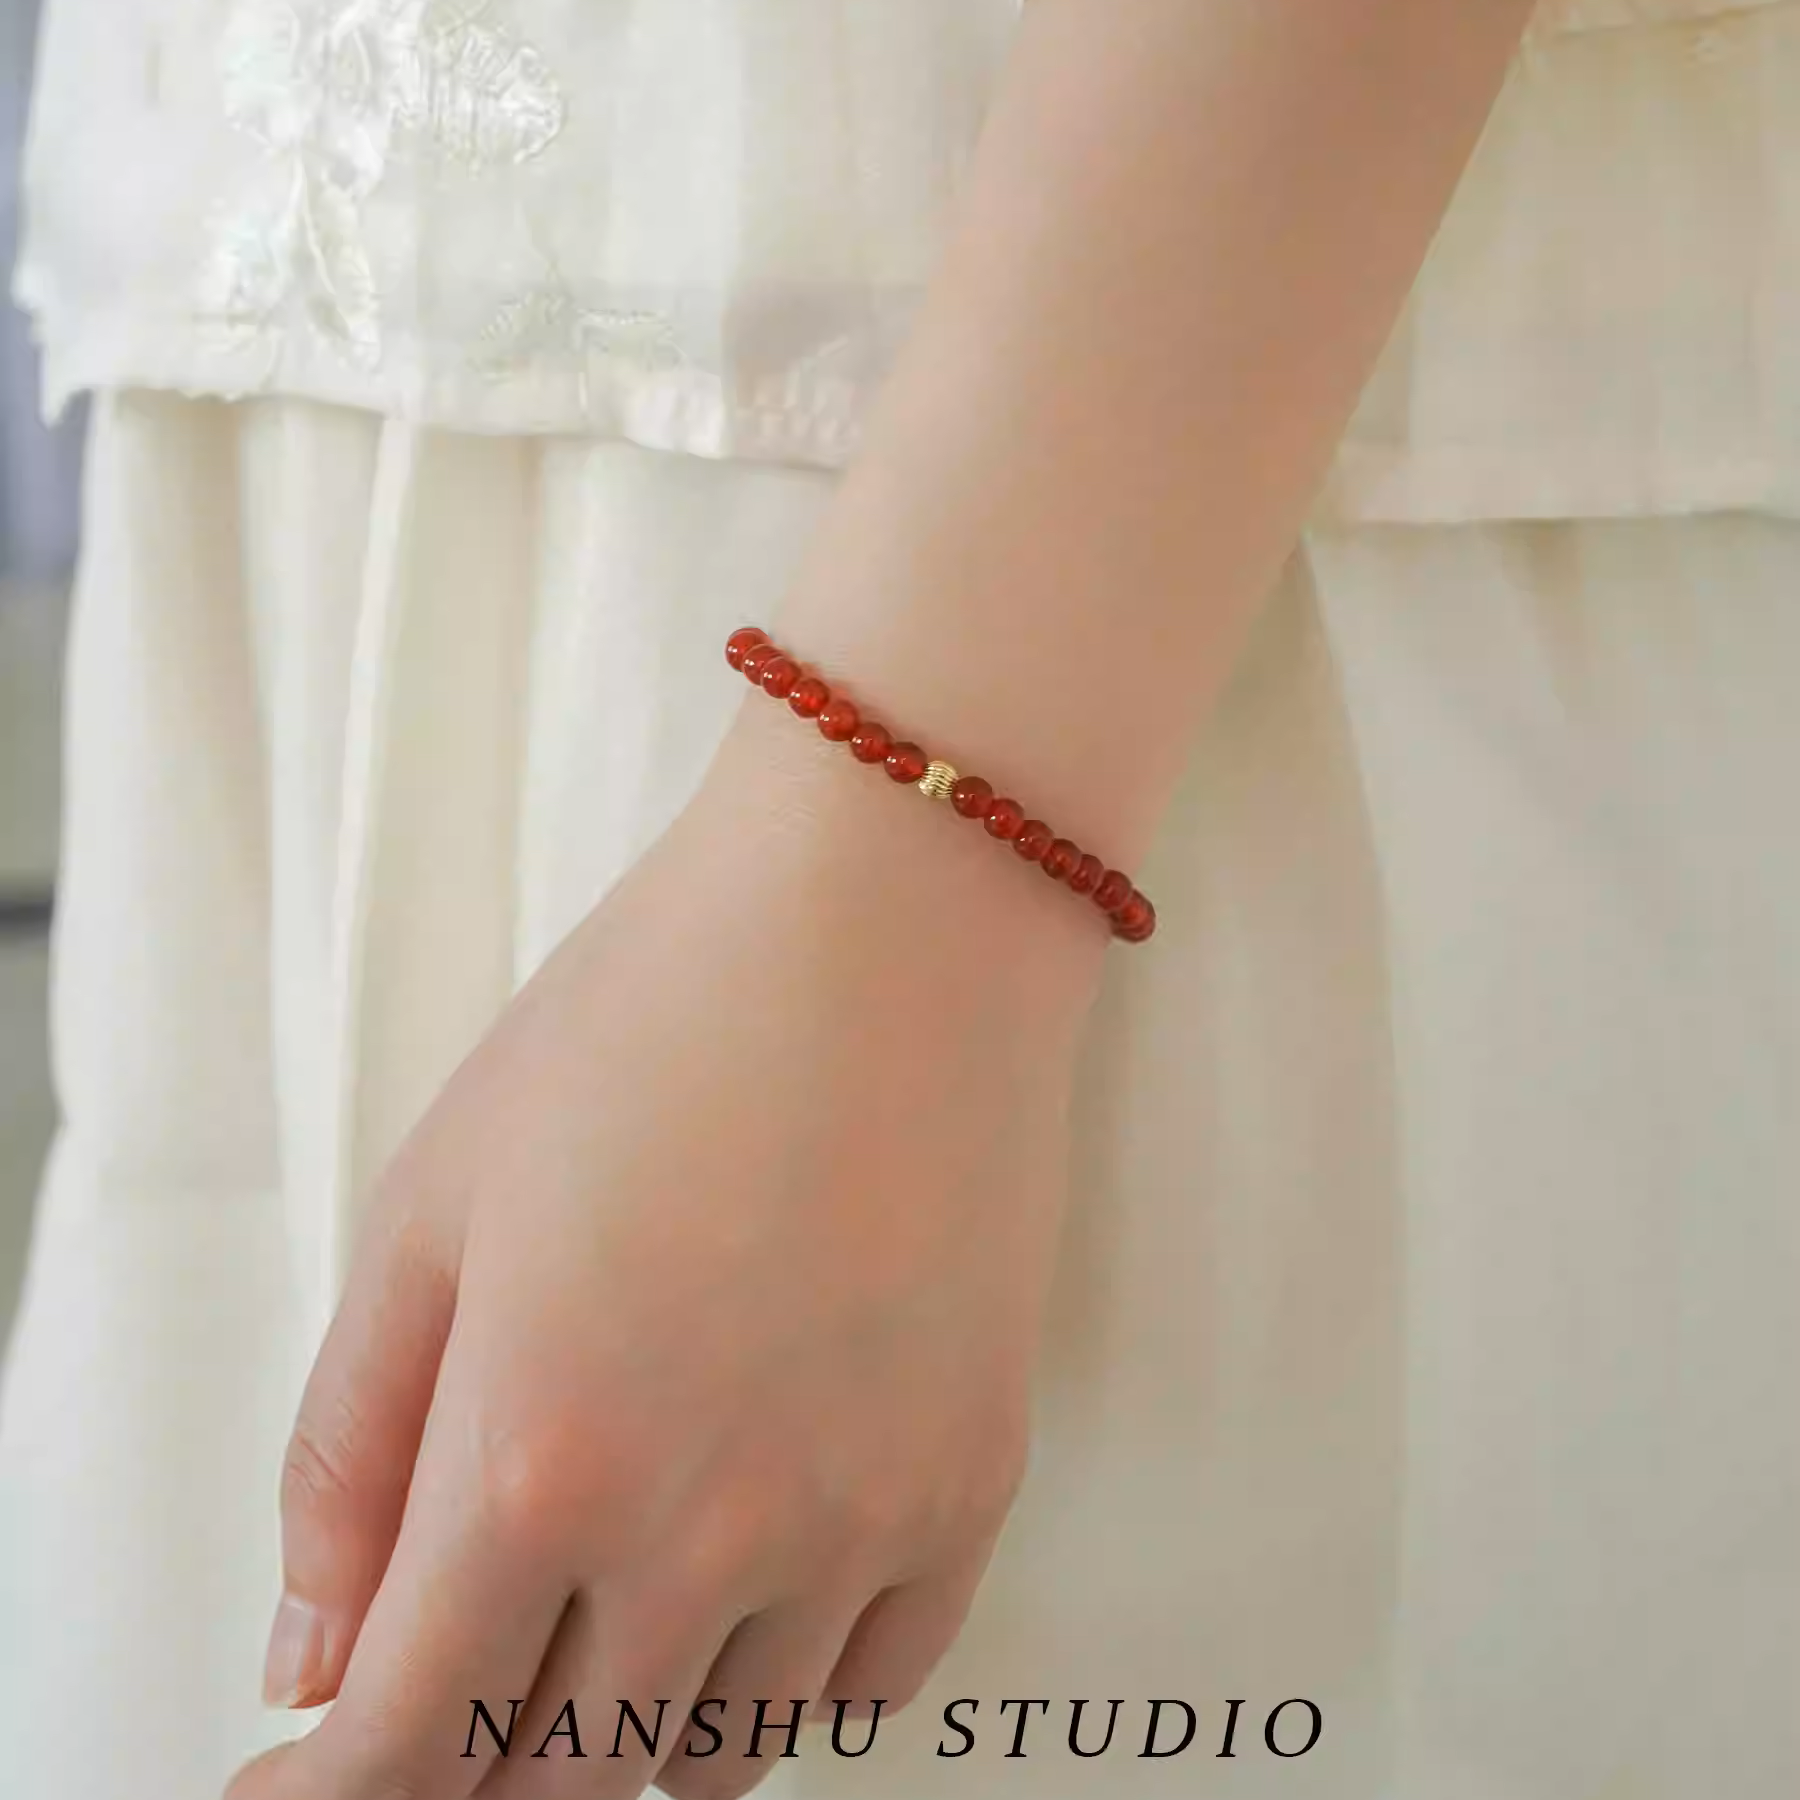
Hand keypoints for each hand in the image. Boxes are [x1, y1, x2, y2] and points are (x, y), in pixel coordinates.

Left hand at [225, 695, 1108, 1799]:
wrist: (891, 917)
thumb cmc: (657, 1021)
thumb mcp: (437, 1205)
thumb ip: (352, 1450)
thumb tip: (316, 1656)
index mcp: (537, 1456)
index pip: (408, 1740)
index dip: (335, 1793)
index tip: (308, 1781)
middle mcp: (707, 1531)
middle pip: (562, 1777)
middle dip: (481, 1756)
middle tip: (468, 1657)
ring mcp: (859, 1518)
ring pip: (719, 1755)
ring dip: (635, 1722)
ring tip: (616, 1601)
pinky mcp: (972, 1481)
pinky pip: (872, 1685)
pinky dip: (791, 1671)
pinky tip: (760, 1573)